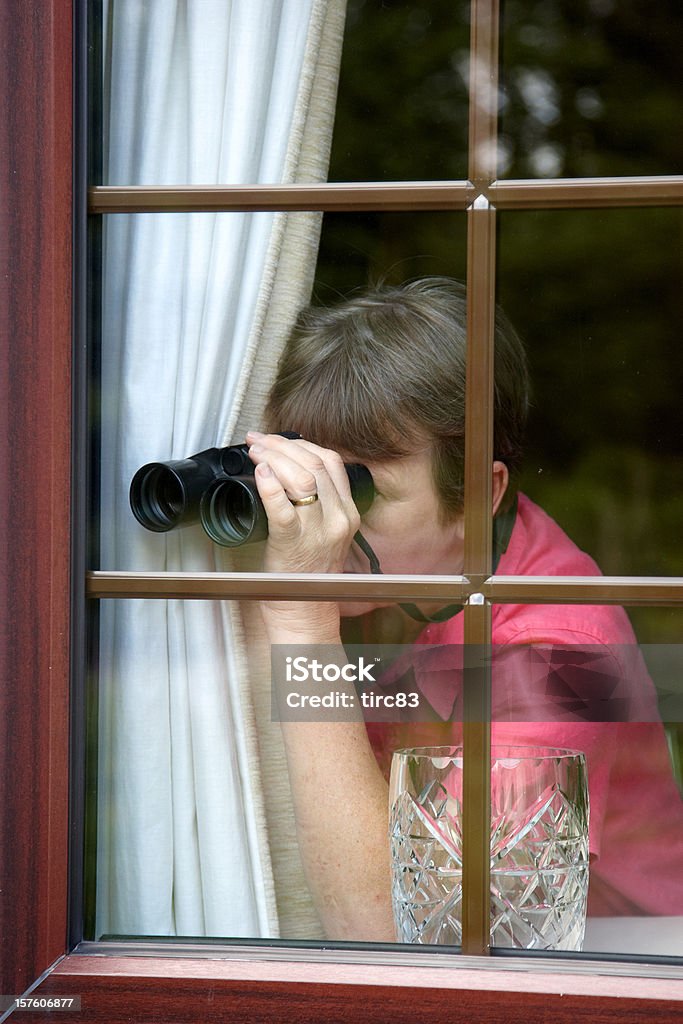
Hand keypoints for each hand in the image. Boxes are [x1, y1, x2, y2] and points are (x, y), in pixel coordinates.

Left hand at [246, 431, 359, 639]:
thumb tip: (289, 468)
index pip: (331, 462)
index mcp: (348, 512)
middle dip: (282, 445)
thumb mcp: (327, 531)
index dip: (302, 444)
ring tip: (255, 451)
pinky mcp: (293, 543)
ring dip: (274, 457)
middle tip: (259, 440)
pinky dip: (270, 485)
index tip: (278, 439)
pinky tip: (260, 473)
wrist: (305, 608)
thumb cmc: (308, 570)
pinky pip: (282, 508)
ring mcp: (317, 531)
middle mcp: (338, 518)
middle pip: (314, 464)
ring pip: (302, 477)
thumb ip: (320, 502)